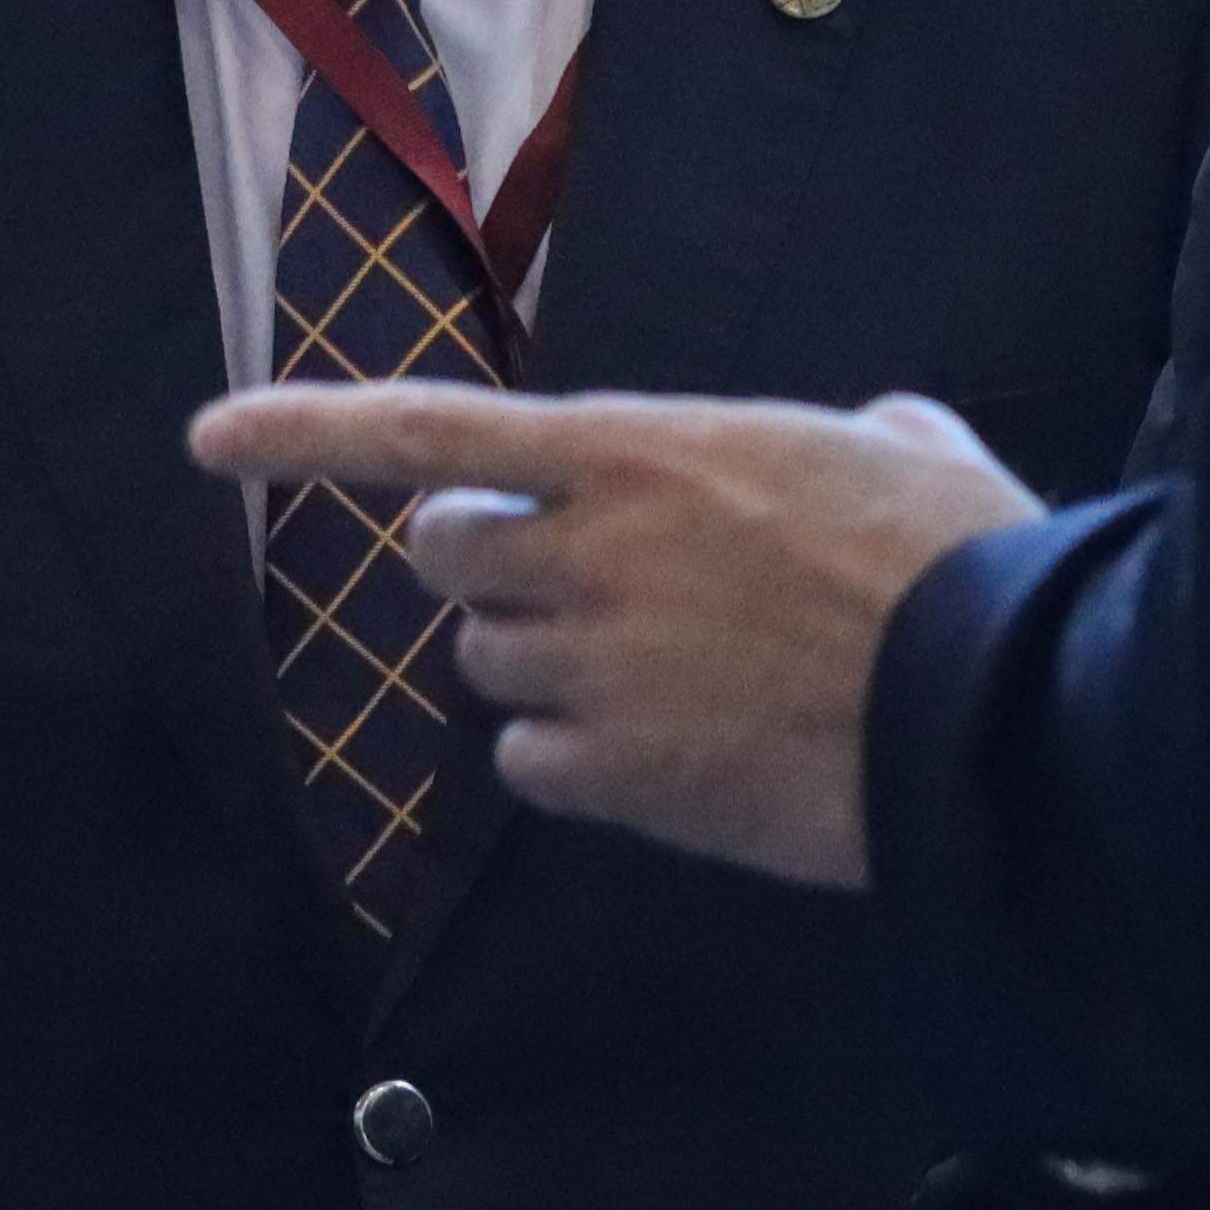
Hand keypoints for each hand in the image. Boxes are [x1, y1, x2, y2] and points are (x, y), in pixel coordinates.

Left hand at [178, 385, 1043, 884]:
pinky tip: (670, 752)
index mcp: (643, 451)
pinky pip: (531, 766)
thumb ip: (852, 435)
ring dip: (547, 662)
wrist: (1003, 719)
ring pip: (491, 664)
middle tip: (576, 578)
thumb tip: (877, 435)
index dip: (304, 434)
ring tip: (670, 672)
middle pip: (447, 556)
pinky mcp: (618, 779)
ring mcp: (596, 671)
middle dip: (488, 563)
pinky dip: (576, 759)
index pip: (432, 430)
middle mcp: (590, 552)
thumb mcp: (913, 454)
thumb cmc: (969, 570)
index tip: (206, 440)